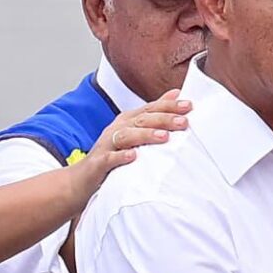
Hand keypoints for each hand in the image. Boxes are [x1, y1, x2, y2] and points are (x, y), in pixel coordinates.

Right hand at [69, 92, 189, 197]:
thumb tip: (176, 93)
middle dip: (163, 119)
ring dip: (145, 135)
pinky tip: (134, 156)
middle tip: (184, 122)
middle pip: (141, 120)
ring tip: (164, 137)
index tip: (189, 105)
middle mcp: (117, 129)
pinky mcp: (99, 164)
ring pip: (125, 136)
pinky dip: (121, 156)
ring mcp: (106, 146)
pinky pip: (109, 158)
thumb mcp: (135, 133)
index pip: (150, 109)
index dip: (168, 106)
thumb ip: (154, 114)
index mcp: (127, 121)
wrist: (82, 179)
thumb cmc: (113, 155)